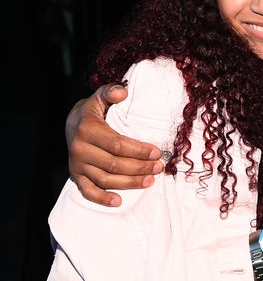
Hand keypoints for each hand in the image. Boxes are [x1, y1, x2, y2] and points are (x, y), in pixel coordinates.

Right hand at [66, 84, 163, 206]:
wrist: (71, 123)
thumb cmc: (93, 111)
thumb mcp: (99, 97)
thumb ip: (111, 92)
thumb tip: (123, 92)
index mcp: (88, 130)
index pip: (118, 144)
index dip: (139, 150)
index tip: (157, 152)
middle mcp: (80, 149)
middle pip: (114, 164)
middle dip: (139, 167)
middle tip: (159, 167)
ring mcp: (77, 164)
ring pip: (105, 179)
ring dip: (129, 183)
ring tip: (150, 181)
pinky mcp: (76, 175)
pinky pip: (87, 191)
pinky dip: (102, 199)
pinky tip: (119, 202)